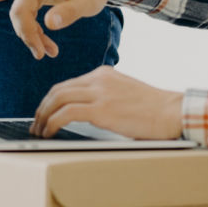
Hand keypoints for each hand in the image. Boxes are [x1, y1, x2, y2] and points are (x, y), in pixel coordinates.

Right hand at [0, 0, 123, 59]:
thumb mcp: (91, 1)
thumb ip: (71, 11)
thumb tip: (48, 25)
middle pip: (21, 6)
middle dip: (27, 32)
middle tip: (40, 54)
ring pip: (23, 13)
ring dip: (31, 34)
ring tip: (48, 53)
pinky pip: (30, 14)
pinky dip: (36, 31)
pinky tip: (47, 46)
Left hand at [31, 66, 183, 139]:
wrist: (171, 112)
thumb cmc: (153, 110)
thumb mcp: (125, 94)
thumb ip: (106, 97)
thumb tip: (87, 114)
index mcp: (103, 74)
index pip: (68, 84)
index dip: (52, 100)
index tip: (45, 114)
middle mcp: (99, 79)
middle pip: (58, 89)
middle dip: (42, 107)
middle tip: (36, 123)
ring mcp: (100, 92)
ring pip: (58, 98)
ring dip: (43, 116)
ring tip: (39, 131)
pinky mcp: (101, 109)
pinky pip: (66, 113)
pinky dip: (53, 123)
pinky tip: (50, 133)